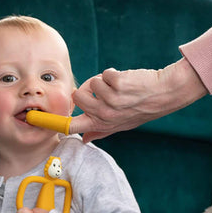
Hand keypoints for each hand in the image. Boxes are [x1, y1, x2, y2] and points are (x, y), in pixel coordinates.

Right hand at [70, 58, 206, 141]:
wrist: (165, 94)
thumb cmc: (141, 110)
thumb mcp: (121, 125)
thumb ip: (100, 131)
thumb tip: (84, 140)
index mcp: (101, 123)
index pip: (72, 126)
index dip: (58, 121)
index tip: (46, 118)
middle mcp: (104, 114)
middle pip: (77, 97)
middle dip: (86, 89)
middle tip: (102, 90)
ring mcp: (112, 99)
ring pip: (92, 82)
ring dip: (103, 80)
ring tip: (118, 86)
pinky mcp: (119, 83)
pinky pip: (105, 73)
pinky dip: (114, 73)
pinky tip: (125, 79)